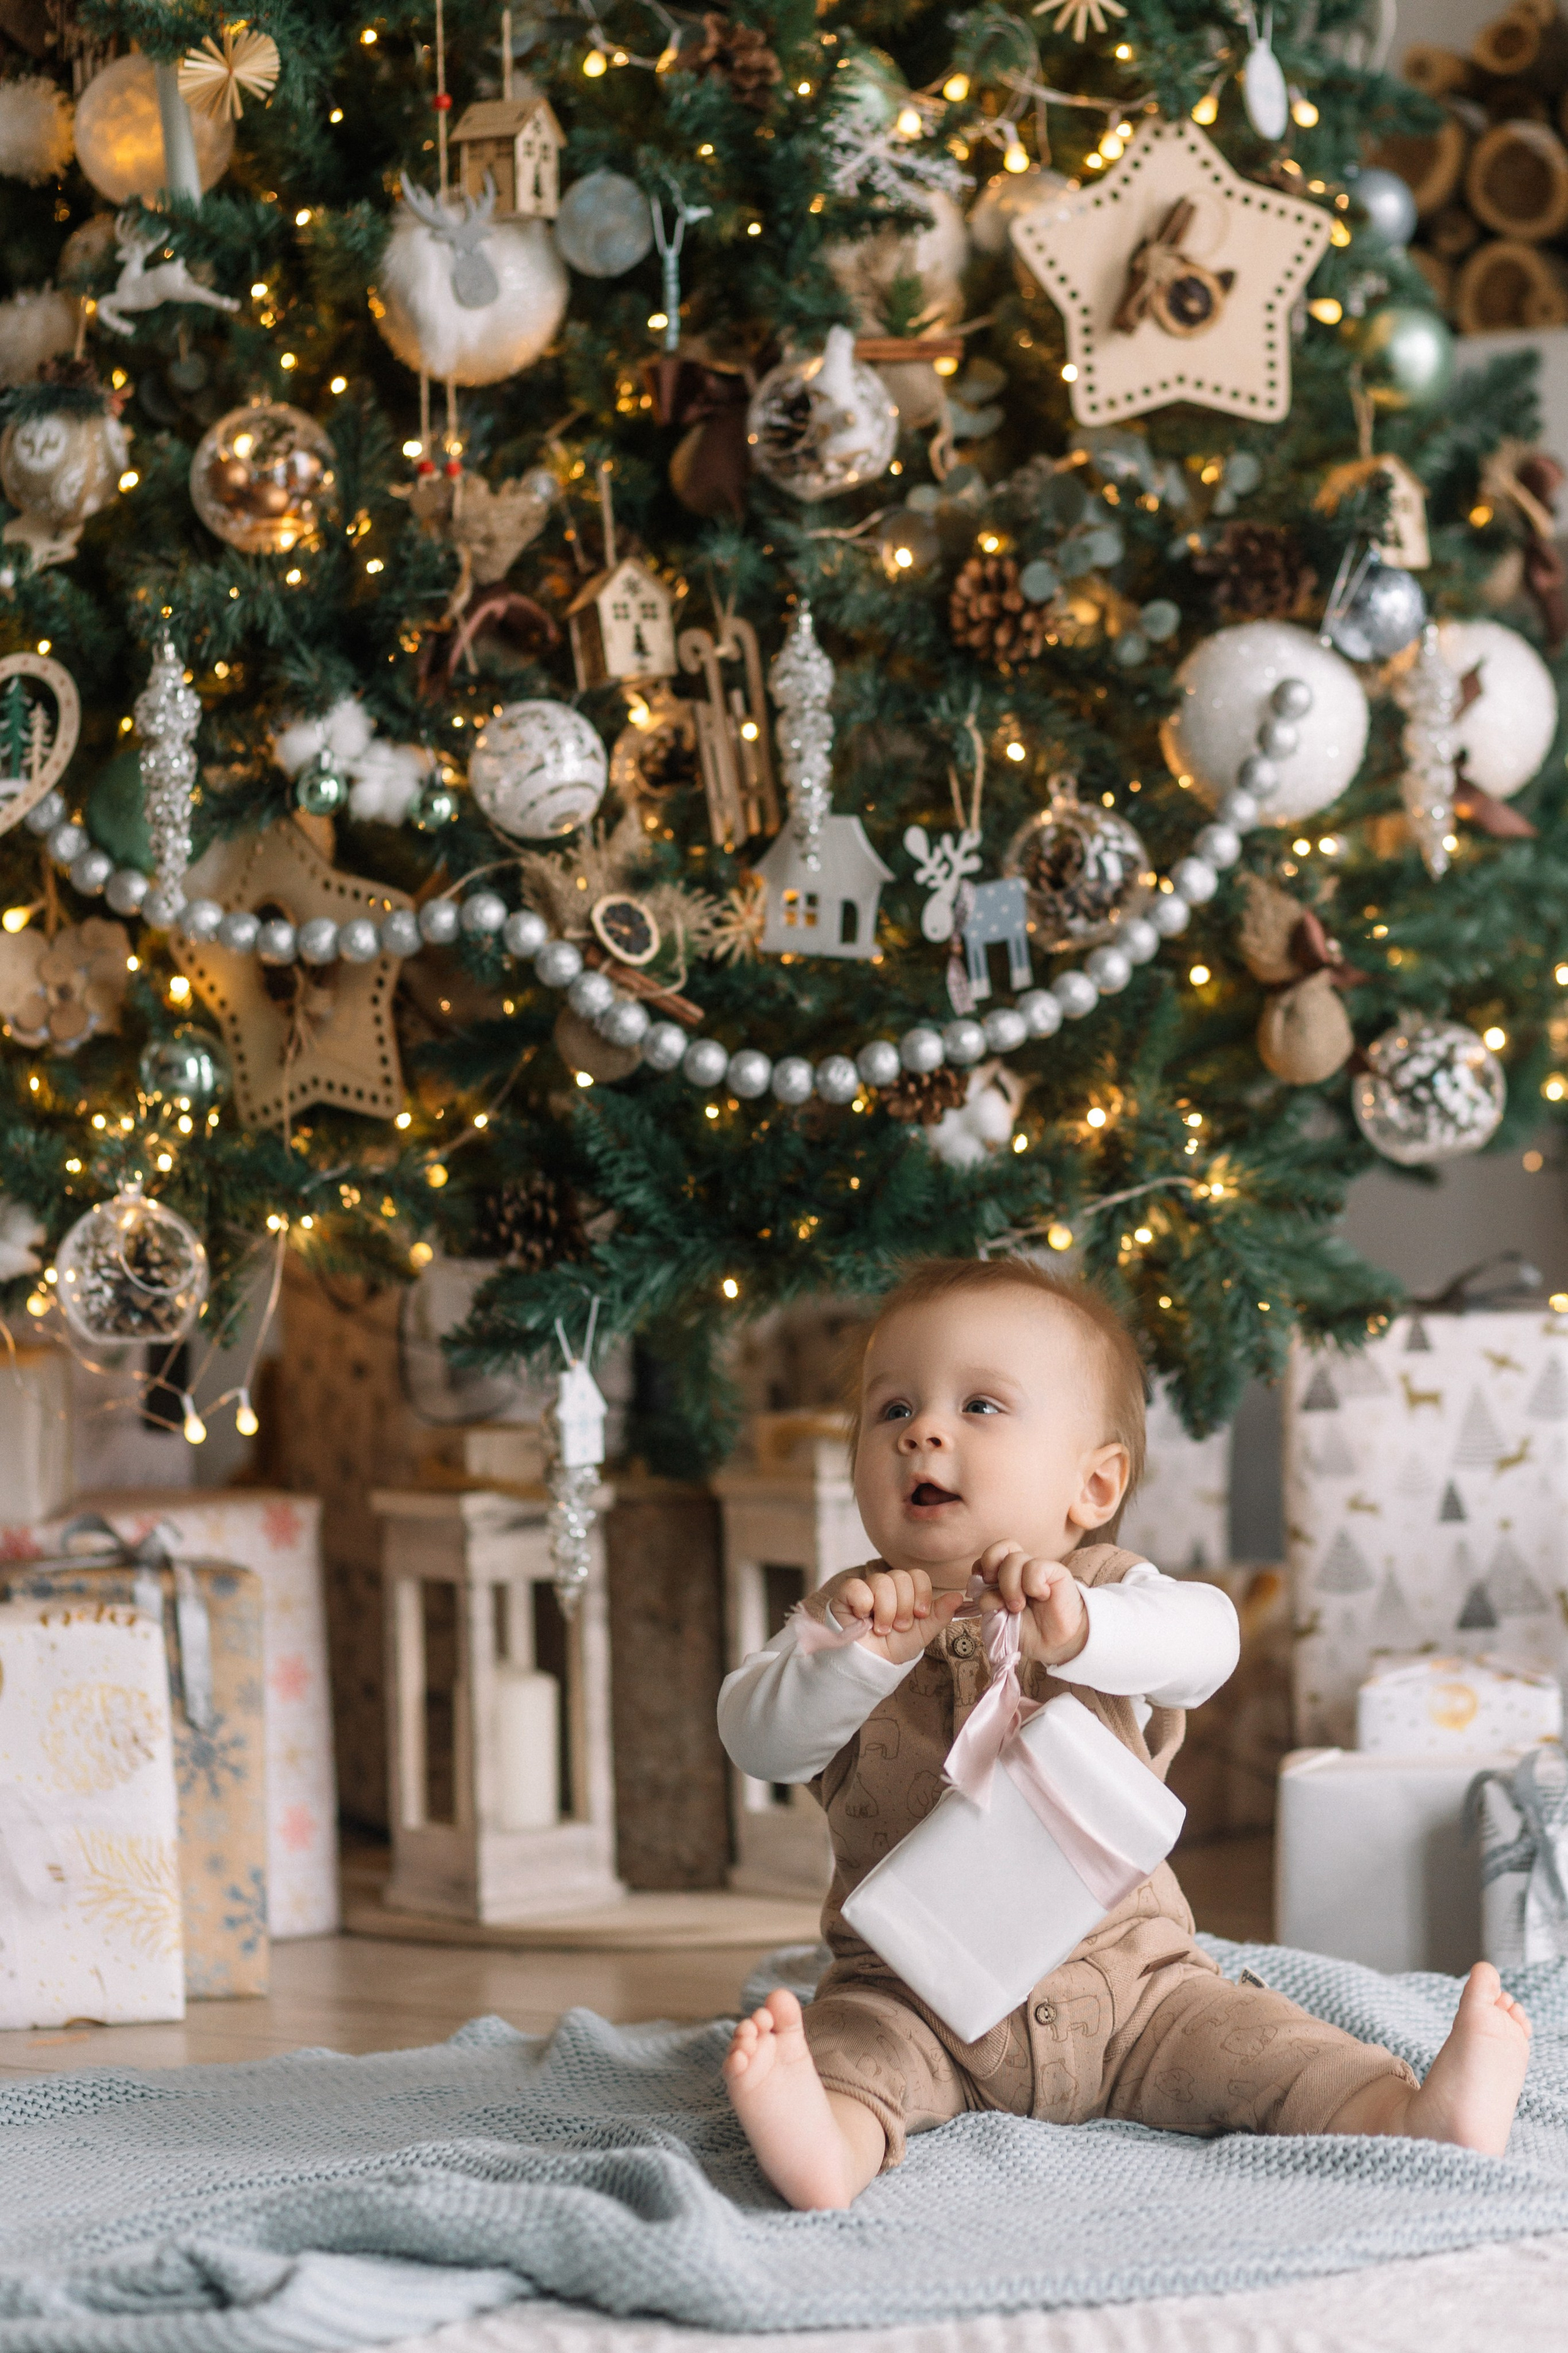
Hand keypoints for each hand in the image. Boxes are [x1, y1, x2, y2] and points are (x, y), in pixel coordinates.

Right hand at [812, 1563, 967, 1664]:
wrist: (870, 1664)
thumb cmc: (895, 1647)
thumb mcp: (923, 1633)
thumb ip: (940, 1615)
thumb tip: (959, 1597)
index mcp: (905, 1591)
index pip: (917, 1575)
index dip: (921, 1594)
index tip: (919, 1615)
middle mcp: (886, 1586)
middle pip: (900, 1577)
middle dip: (903, 1607)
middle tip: (898, 1627)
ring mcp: (865, 1588)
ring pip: (881, 1582)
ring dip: (885, 1611)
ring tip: (881, 1629)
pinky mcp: (846, 1594)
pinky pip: (857, 1587)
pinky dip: (863, 1605)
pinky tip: (863, 1618)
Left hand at [974, 1542, 1088, 1666]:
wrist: (1055, 1644)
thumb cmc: (1028, 1630)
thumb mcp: (999, 1620)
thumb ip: (988, 1602)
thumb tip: (980, 1588)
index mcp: (1004, 1577)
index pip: (986, 1558)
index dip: (979, 1569)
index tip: (980, 1590)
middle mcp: (1020, 1569)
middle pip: (998, 1549)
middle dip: (989, 1567)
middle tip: (996, 1593)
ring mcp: (1037, 1568)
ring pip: (1013, 1559)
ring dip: (1010, 1587)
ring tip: (1018, 1607)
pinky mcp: (1055, 1571)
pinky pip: (1035, 1567)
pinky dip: (1033, 1586)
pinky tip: (1042, 1597)